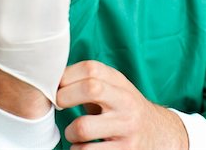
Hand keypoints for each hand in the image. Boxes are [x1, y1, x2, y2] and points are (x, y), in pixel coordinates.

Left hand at [57, 61, 188, 149]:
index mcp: (119, 82)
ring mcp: (126, 128)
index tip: (57, 86)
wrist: (158, 133)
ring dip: (70, 132)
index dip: (67, 76)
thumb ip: (89, 79)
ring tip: (73, 132)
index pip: (91, 68)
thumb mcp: (113, 87)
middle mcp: (125, 102)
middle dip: (65, 97)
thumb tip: (51, 77)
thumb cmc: (122, 107)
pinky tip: (82, 146)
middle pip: (90, 88)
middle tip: (58, 104)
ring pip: (83, 127)